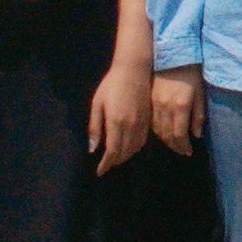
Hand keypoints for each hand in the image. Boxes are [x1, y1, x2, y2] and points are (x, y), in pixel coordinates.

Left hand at [90, 57, 152, 172]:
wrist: (134, 69)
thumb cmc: (112, 84)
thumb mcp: (97, 103)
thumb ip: (95, 127)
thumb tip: (93, 149)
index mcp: (116, 122)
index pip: (112, 152)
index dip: (106, 164)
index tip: (99, 171)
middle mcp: (131, 126)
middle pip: (124, 153)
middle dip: (115, 162)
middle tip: (106, 165)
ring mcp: (142, 123)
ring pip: (135, 148)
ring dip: (125, 157)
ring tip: (116, 159)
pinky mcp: (148, 120)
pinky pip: (142, 141)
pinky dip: (135, 148)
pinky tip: (129, 147)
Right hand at [148, 67, 203, 154]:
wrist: (173, 55)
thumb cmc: (191, 73)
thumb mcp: (200, 93)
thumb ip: (198, 115)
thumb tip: (197, 135)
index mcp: (181, 106)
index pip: (180, 134)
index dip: (184, 146)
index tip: (189, 152)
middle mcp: (166, 108)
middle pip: (167, 135)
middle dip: (175, 146)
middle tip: (182, 151)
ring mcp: (155, 104)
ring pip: (157, 130)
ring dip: (166, 141)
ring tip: (174, 145)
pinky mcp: (149, 101)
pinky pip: (151, 121)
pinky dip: (157, 131)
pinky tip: (163, 133)